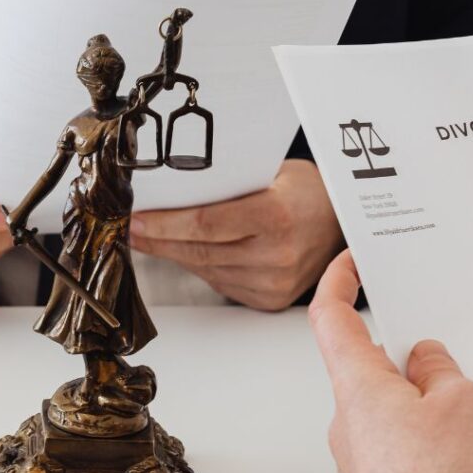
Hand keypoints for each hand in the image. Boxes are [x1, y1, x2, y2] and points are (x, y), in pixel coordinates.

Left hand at [129, 159, 342, 310]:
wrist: (343, 223)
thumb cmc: (304, 191)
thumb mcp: (269, 173)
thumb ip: (226, 184)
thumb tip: (169, 189)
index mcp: (276, 217)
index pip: (205, 224)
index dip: (164, 224)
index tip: (136, 218)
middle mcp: (277, 256)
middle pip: (198, 250)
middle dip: (157, 239)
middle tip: (130, 228)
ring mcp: (274, 283)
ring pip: (205, 269)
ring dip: (172, 253)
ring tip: (148, 238)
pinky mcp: (269, 299)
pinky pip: (219, 281)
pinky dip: (197, 266)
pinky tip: (181, 251)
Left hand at [309, 250, 472, 472]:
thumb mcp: (463, 404)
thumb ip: (440, 371)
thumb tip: (424, 363)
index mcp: (357, 383)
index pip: (331, 317)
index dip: (337, 283)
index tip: (349, 262)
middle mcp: (345, 417)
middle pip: (368, 367)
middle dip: (408, 363)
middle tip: (448, 370)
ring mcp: (356, 455)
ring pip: (386, 410)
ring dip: (419, 407)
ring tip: (464, 426)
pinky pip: (395, 446)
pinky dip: (421, 442)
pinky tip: (455, 458)